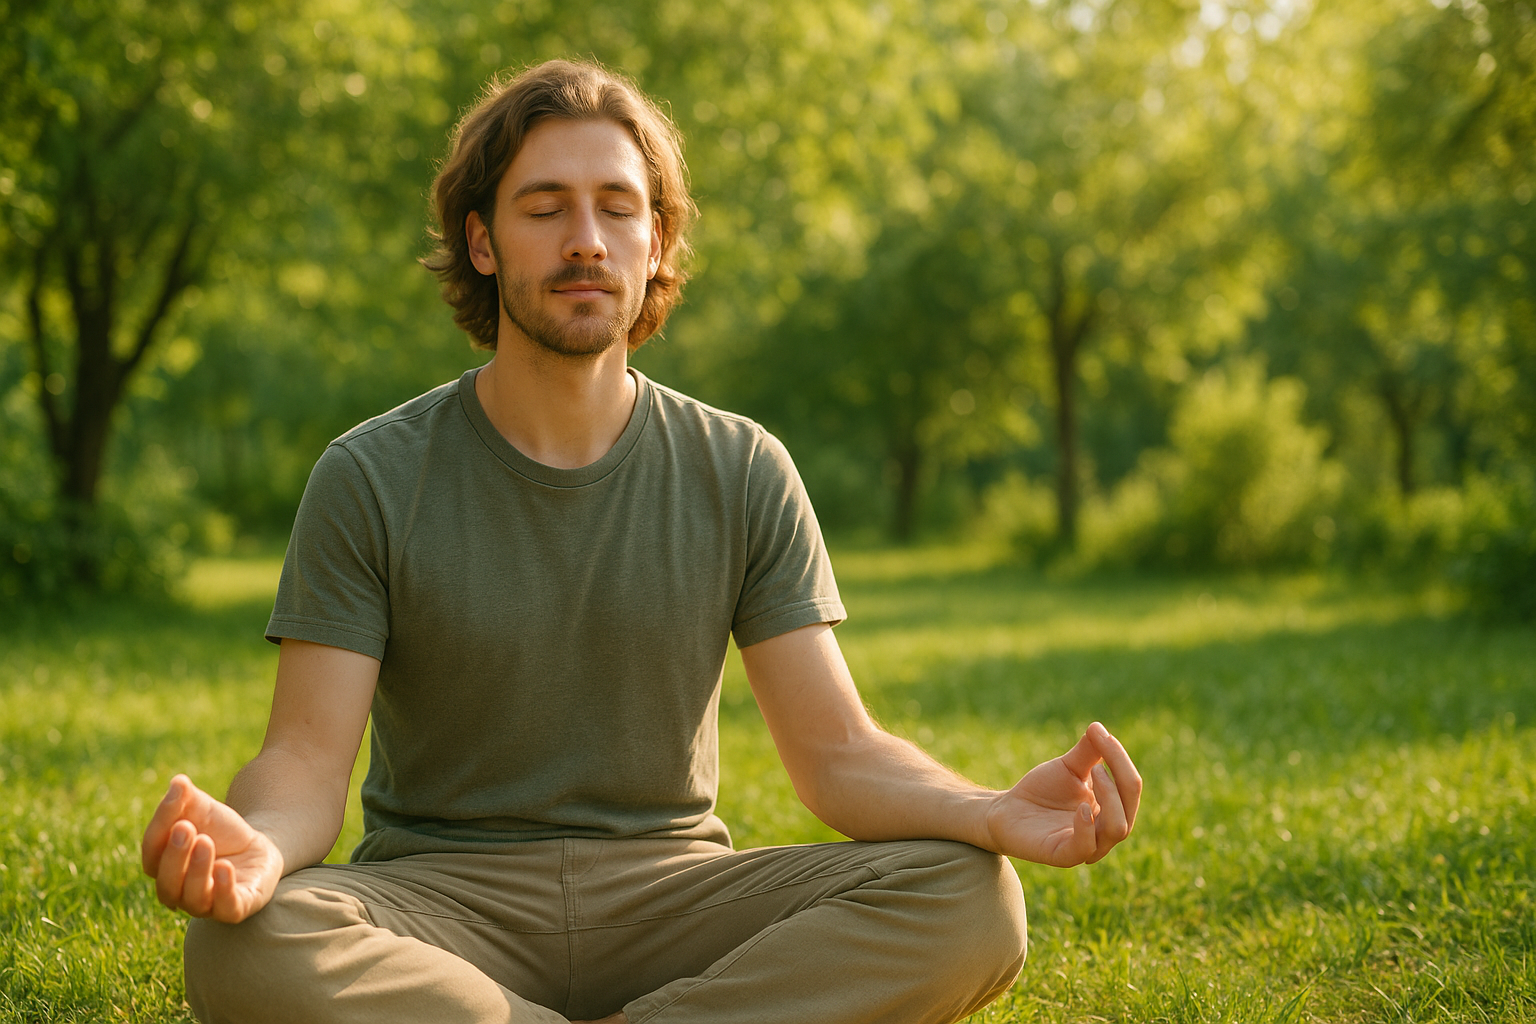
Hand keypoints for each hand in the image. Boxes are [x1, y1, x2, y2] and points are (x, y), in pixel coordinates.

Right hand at [141, 774, 283, 922]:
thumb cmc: (221, 831)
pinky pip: (225, 907)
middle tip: (186, 828)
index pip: (152, 850)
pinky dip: (223, 890)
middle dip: (175, 855)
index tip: (176, 796)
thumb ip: (187, 798)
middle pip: (167, 881)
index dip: (161, 823)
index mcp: (162, 866)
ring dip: (196, 870)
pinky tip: (225, 868)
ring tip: (206, 842)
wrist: (258, 848)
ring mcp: (206, 904)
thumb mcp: (205, 810)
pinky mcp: (235, 909)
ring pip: (192, 897)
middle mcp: (178, 891)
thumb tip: (178, 782)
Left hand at [984, 722, 1141, 867]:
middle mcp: (1105, 830)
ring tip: (1093, 775)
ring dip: (1110, 799)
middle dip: (1120, 778)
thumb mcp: (1067, 766)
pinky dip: (1087, 827)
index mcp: (1112, 808)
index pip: (1130, 786)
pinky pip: (1086, 847)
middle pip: (1129, 807)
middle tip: (1098, 760)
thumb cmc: (1042, 790)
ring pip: (1117, 829)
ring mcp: (1088, 846)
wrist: (1007, 810)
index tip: (1101, 734)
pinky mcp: (1064, 856)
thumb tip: (1099, 726)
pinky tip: (1082, 807)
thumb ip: (1088, 750)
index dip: (1120, 759)